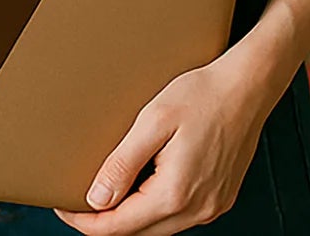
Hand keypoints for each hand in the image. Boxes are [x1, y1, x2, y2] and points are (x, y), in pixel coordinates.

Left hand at [53, 48, 281, 234]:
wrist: (247, 88)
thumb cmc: (202, 96)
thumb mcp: (153, 121)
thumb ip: (123, 163)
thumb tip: (97, 199)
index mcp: (176, 193)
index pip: (121, 224)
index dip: (87, 221)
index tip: (63, 207)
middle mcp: (197, 209)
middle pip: (139, 231)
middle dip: (106, 220)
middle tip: (77, 201)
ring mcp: (212, 207)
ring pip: (160, 226)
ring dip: (131, 216)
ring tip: (105, 195)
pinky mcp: (220, 198)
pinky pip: (179, 215)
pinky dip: (155, 209)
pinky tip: (142, 189)